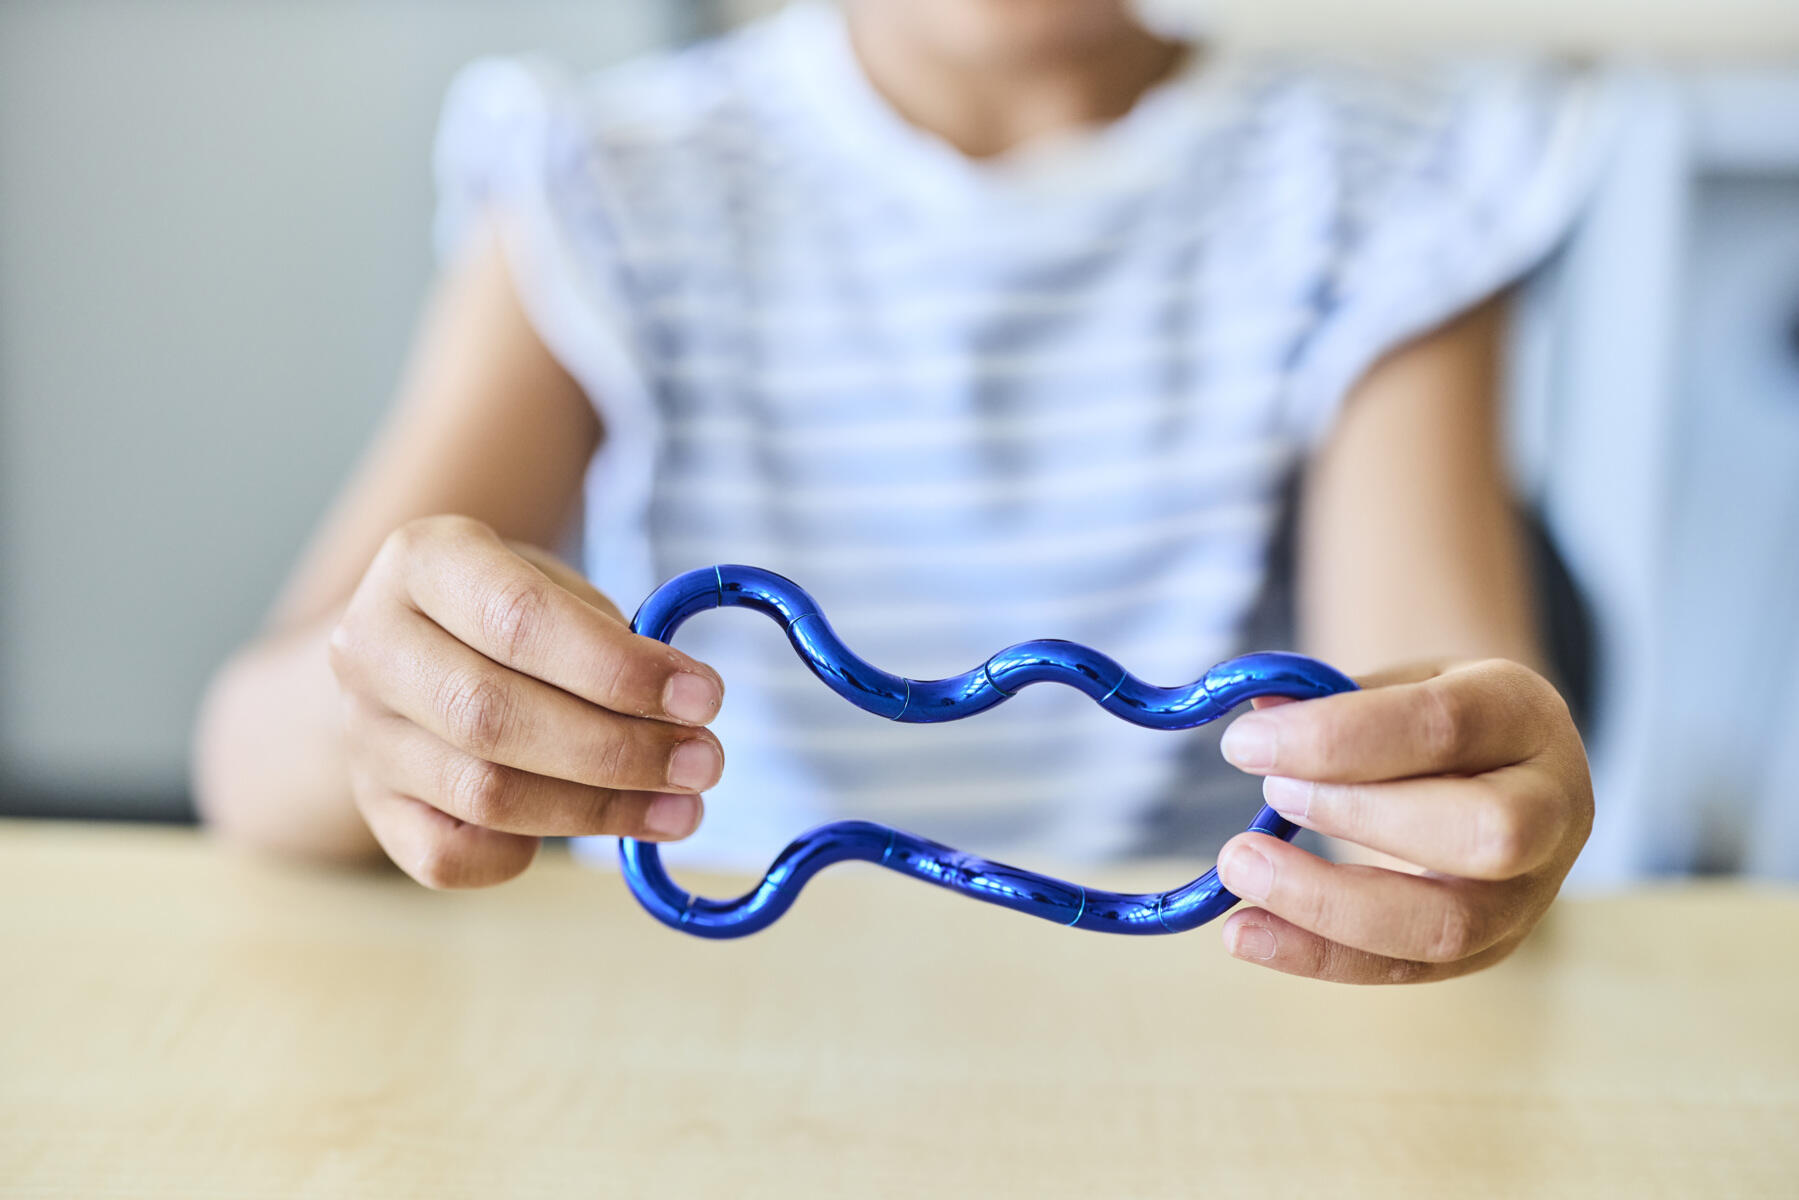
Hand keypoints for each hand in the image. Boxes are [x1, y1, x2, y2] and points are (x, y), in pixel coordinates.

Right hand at [327, 515, 724, 887]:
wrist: (404, 648)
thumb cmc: (506, 613)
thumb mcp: (554, 585)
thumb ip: (606, 637)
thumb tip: (679, 714)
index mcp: (422, 561)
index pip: (519, 620)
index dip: (620, 669)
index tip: (705, 698)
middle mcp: (371, 645)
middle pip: (495, 716)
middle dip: (619, 749)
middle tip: (704, 763)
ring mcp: (361, 735)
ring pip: (483, 794)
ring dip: (600, 809)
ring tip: (683, 807)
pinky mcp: (372, 806)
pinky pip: (446, 858)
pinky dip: (520, 855)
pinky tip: (583, 827)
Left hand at [1213, 659, 1591, 983]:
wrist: (1489, 768)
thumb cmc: (1428, 720)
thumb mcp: (1394, 683)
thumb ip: (1328, 698)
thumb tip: (1257, 718)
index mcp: (1524, 714)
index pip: (1445, 725)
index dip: (1337, 737)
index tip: (1245, 743)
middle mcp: (1552, 807)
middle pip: (1485, 832)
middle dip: (1359, 817)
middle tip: (1271, 794)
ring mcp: (1530, 892)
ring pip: (1448, 924)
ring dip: (1327, 901)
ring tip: (1240, 866)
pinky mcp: (1490, 948)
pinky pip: (1405, 968)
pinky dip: (1316, 955)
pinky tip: (1245, 932)